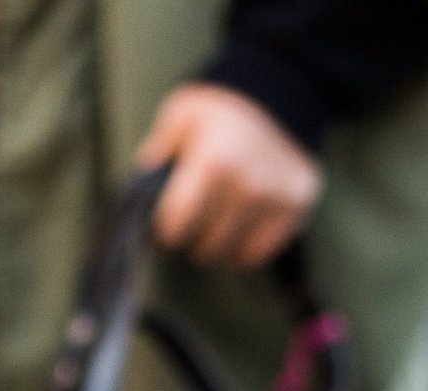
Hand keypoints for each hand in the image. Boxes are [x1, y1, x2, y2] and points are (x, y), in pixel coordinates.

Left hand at [137, 83, 322, 269]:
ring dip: (215, 245)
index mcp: (216, 162)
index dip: (164, 229)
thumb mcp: (178, 117)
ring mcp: (278, 196)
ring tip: (213, 221)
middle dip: (190, 237)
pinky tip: (237, 227)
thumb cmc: (217, 112)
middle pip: (202, 246)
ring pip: (229, 254)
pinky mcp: (299, 205)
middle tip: (192, 218)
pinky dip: (243, 248)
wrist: (278, 90)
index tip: (165, 219)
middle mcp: (250, 184)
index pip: (175, 227)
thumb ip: (154, 156)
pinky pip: (258, 253)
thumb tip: (138, 195)